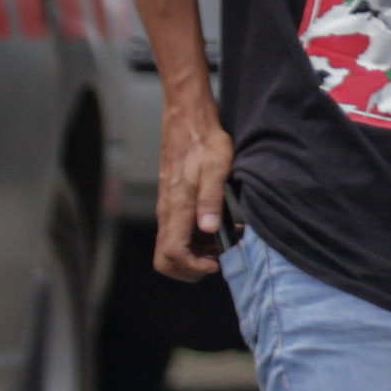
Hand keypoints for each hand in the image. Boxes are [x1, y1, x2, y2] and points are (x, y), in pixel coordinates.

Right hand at [153, 114, 233, 281]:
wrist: (189, 122)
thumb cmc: (205, 143)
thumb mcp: (218, 168)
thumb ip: (212, 200)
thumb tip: (209, 230)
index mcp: (177, 207)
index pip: (172, 253)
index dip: (192, 266)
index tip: (217, 264)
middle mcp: (168, 212)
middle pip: (165, 259)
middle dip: (190, 268)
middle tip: (219, 260)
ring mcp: (169, 209)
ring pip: (172, 248)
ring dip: (196, 255)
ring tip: (225, 244)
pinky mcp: (173, 204)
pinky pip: (178, 234)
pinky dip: (196, 242)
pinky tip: (219, 230)